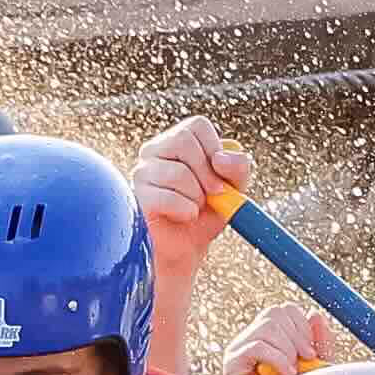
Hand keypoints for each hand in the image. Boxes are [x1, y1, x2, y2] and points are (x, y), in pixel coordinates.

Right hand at [128, 116, 251, 252]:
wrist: (187, 248)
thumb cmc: (207, 213)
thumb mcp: (233, 188)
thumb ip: (238, 168)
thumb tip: (220, 159)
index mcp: (177, 141)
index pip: (197, 125)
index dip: (215, 149)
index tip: (221, 173)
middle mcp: (154, 150)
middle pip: (183, 141)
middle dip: (207, 172)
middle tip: (214, 194)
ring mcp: (141, 172)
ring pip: (177, 172)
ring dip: (197, 196)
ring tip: (196, 208)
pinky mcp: (136, 196)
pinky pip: (166, 197)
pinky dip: (186, 210)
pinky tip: (185, 217)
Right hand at [222, 298, 337, 374]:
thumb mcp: (315, 368)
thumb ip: (319, 342)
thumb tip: (314, 314)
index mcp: (268, 335)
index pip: (283, 310)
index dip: (302, 326)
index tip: (311, 353)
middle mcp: (250, 337)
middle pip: (274, 313)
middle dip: (297, 338)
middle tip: (305, 362)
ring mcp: (238, 348)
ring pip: (267, 327)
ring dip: (287, 350)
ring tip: (292, 372)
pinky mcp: (233, 362)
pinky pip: (257, 346)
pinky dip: (277, 359)